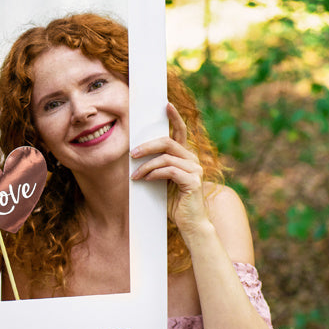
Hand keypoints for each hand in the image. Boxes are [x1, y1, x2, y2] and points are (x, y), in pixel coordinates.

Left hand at [129, 103, 207, 231]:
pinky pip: (169, 171)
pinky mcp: (193, 181)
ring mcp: (195, 170)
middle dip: (147, 146)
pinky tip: (145, 180)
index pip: (180, 132)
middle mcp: (193, 160)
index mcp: (186, 157)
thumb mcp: (161, 181)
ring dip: (146, 165)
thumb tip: (136, 156)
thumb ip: (156, 167)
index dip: (174, 117)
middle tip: (132, 153)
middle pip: (168, 142)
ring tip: (135, 175)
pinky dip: (154, 174)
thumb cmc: (173, 203)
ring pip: (166, 158)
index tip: (166, 104)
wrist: (190, 224)